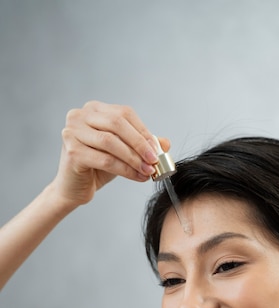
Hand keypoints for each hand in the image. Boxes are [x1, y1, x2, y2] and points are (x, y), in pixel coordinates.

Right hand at [51, 100, 169, 209]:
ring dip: (134, 158)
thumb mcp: (123, 152)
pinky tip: (137, 177)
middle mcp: (79, 116)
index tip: (158, 150)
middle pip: (117, 124)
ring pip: (111, 142)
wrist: (74, 188)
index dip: (143, 131)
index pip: (124, 114)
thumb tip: (166, 143)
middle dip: (140, 144)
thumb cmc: (97, 167)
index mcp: (93, 109)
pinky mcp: (72, 151)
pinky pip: (105, 160)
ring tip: (148, 171)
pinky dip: (125, 169)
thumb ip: (142, 145)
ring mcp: (72, 132)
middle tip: (154, 161)